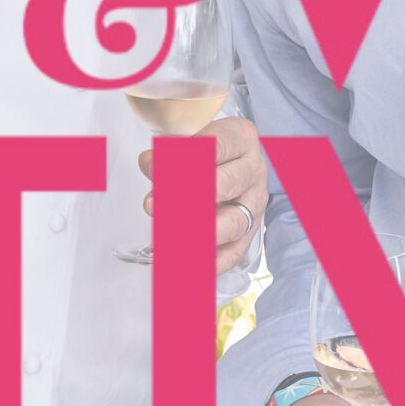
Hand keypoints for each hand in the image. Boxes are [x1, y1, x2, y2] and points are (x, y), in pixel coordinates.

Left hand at [138, 115, 265, 276]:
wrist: (232, 164)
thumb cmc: (207, 151)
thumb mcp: (189, 140)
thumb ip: (167, 152)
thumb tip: (149, 164)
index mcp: (241, 138)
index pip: (218, 145)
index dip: (183, 158)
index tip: (154, 169)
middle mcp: (254, 170)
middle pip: (227, 184)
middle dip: (187, 197)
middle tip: (154, 205)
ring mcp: (255, 203)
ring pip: (234, 221)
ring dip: (198, 233)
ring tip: (166, 238)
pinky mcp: (251, 232)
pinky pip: (235, 252)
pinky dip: (211, 263)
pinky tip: (188, 267)